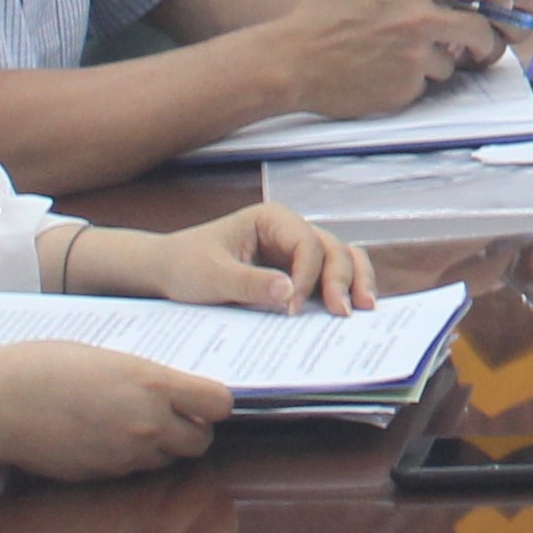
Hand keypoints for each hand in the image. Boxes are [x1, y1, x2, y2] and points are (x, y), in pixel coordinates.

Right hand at [0, 339, 234, 479]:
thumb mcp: (109, 359)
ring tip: (132, 429)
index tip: (202, 399)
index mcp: (154, 385)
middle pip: (200, 441)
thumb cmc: (45, 367)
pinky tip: (105, 443)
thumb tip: (172, 393)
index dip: (213, 404)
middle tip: (170, 417)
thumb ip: (148, 380)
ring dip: (161, 450)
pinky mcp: (102, 478)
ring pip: (168, 462)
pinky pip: (133, 474)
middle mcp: (148, 425)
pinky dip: (130, 463)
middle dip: (191, 431)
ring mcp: (125, 457)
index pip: (219, 404)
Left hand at [98, 204, 378, 317]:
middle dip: (342, 279)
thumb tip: (289, 292)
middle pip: (332, 249)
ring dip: (354, 281)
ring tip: (364, 309)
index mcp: (272, 219)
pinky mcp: (296, 272)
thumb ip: (249, 283)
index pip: (306, 244)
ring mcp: (296, 251)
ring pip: (340, 258)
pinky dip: (343, 289)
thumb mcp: (212, 276)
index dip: (308, 276)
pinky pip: (328, 277)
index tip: (292, 310)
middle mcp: (291, 231)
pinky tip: (353, 309)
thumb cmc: (186, 266)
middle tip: (345, 313)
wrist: (168, 272)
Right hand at [276, 0, 505, 108]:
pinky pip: (425, 85)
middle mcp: (420, 16)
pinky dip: (411, 83)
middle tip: (481, 46)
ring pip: (451, 61)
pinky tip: (382, 77)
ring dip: (435, 64)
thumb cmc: (320, 20)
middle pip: (480, 27)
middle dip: (485, 39)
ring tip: (394, 61)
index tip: (500, 0)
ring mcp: (415, 53)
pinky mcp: (406, 85)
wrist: (290, 60)